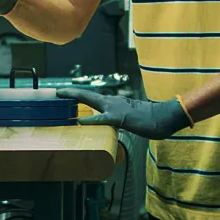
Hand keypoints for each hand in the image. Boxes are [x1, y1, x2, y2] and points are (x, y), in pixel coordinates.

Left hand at [57, 89, 190, 140]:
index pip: (92, 98)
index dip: (77, 96)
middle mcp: (113, 102)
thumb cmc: (149, 120)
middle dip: (71, 93)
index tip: (64, 95)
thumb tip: (109, 127)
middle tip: (56, 92)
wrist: (163, 118)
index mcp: (114, 103)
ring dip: (77, 98)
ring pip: (92, 102)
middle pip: (87, 96)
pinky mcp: (120, 118)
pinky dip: (91, 121)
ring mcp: (116, 109)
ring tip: (62, 96)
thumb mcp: (129, 120)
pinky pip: (103, 119)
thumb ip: (117, 121)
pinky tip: (80, 122)